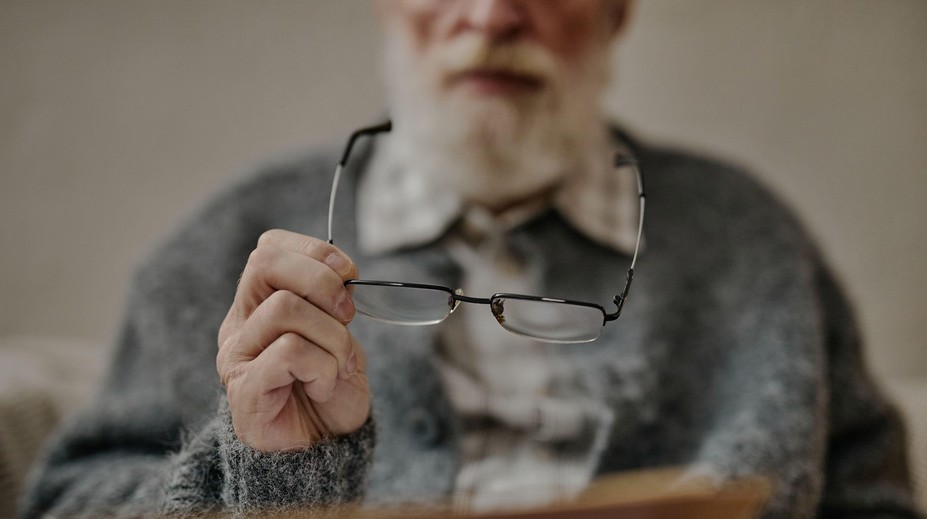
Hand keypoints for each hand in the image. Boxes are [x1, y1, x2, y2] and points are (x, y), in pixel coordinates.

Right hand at [216, 229, 369, 451]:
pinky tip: (323, 386)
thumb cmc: (329, 387)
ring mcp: (237, 356)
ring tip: (338, 364)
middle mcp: (240, 324)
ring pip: (286, 308)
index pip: (270, 248)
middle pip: (266, 264)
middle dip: (322, 282)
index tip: (349, 274)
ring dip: (333, 336)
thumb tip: (343, 271)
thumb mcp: (338, 332)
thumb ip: (331, 299)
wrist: (323, 449)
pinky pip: (291, 352)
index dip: (315, 251)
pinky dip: (323, 366)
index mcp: (258, 304)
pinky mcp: (244, 389)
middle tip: (347, 315)